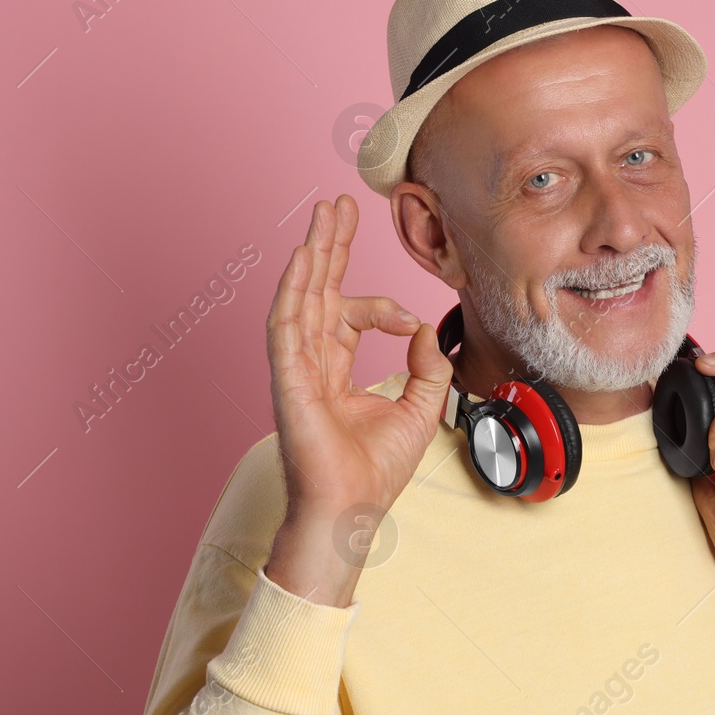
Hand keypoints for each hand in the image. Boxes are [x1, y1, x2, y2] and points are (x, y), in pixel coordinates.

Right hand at [263, 195, 452, 605]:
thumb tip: (429, 327)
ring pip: (300, 297)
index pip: (351, 315)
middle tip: (338, 204)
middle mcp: (310, 362)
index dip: (383, 306)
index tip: (413, 318)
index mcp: (334, 369)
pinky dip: (294, 290)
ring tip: (323, 214)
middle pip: (317, 290)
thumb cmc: (376, 471)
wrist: (353, 510)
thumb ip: (429, 365)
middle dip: (329, 246)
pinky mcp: (288, 380)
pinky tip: (303, 260)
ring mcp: (295, 369)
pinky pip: (286, 326)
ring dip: (312, 254)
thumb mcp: (422, 408)